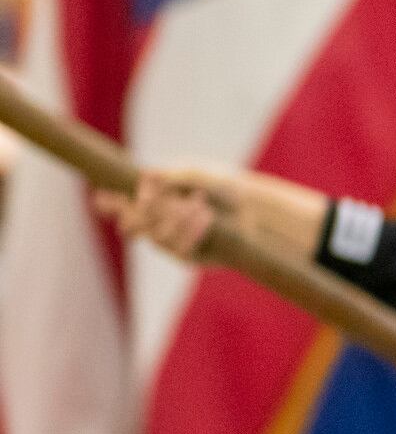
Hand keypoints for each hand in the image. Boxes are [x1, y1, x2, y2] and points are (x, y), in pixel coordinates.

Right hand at [92, 166, 329, 261]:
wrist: (255, 209)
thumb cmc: (224, 187)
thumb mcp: (196, 177)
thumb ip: (170, 179)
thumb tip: (145, 175)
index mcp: (154, 201)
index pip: (122, 206)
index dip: (111, 205)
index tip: (102, 196)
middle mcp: (158, 224)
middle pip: (132, 226)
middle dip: (139, 213)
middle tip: (149, 199)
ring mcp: (171, 242)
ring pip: (155, 237)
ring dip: (175, 218)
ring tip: (199, 203)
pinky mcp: (187, 258)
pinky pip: (177, 250)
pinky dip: (190, 231)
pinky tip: (204, 217)